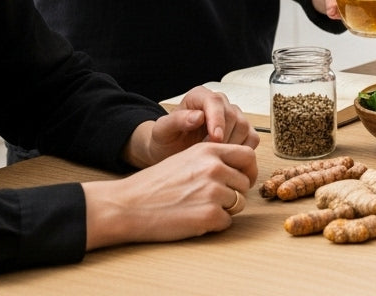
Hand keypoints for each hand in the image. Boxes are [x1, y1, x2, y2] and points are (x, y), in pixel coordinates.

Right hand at [82, 141, 257, 249]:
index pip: (248, 156)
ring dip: (222, 209)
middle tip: (209, 200)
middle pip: (244, 183)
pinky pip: (226, 222)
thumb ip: (213, 160)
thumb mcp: (185, 159)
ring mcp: (213, 191)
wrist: (127, 206)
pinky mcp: (210, 215)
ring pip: (238, 204)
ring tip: (196, 207)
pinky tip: (192, 219)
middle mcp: (214, 167)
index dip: (248, 170)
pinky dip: (213, 225)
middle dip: (233, 193)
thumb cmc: (153, 185)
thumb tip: (240, 170)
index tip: (242, 179)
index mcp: (208, 150)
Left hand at [129, 86, 258, 168]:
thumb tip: (198, 116)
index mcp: (199, 96)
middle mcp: (219, 103)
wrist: (171, 151)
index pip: (215, 102)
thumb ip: (176, 121)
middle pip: (233, 115)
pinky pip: (252, 138)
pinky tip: (227, 157)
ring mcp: (233, 115)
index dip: (218, 120)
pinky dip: (243, 150)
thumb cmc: (165, 140)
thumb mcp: (162, 131)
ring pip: (244, 126)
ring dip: (232, 145)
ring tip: (214, 156)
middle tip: (210, 154)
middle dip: (224, 137)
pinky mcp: (242, 130)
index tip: (215, 138)